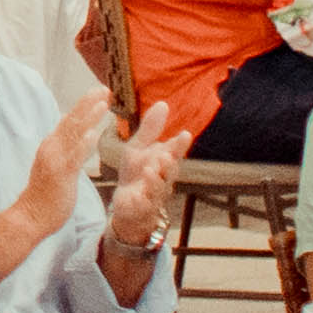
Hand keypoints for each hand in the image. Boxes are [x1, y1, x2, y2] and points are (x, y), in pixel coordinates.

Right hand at [14, 79, 114, 230]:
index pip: (69, 120)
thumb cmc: (46, 194)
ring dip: (88, 117)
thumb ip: (65, 147)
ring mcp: (55, 160)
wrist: (30, 217)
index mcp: (52, 145)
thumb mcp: (56, 164)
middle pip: (71, 120)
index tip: (99, 91)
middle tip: (103, 88)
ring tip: (103, 103)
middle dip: (88, 103)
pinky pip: (74, 157)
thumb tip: (74, 130)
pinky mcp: (60, 175)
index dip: (84, 105)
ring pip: (73, 134)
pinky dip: (83, 144)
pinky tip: (94, 134)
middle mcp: (52, 148)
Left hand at [99, 106, 199, 249]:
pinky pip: (143, 206)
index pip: (175, 152)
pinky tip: (137, 196)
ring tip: (149, 170)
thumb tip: (163, 102)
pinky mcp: (141, 209)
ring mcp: (153, 195)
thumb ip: (150, 129)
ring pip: (158, 189)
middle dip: (169, 164)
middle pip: (170, 172)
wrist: (127, 205)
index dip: (180, 145)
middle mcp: (163, 179)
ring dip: (155, 180)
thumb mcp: (138, 148)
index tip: (185, 134)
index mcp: (164, 163)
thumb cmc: (135, 174)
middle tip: (165, 154)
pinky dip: (140, 201)